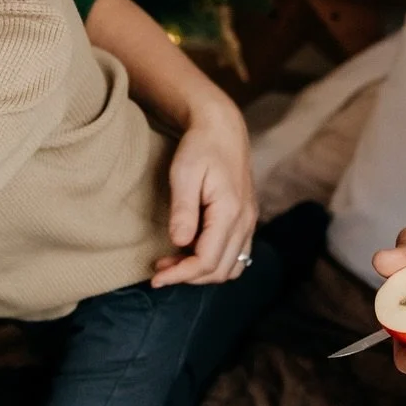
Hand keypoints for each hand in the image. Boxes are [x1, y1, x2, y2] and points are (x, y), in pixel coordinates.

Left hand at [150, 96, 257, 285]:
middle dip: (188, 277)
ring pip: (231, 268)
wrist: (223, 128)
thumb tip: (179, 243)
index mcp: (230, 212)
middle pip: (220, 270)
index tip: (155, 277)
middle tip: (160, 268)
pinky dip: (216, 263)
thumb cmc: (200, 148)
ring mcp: (250, 222)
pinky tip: (193, 251)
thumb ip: (184, 210)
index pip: (207, 260)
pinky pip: (237, 256)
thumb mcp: (184, 173)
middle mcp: (245, 221)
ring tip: (175, 263)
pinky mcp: (247, 220)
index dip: (180, 275)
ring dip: (203, 273)